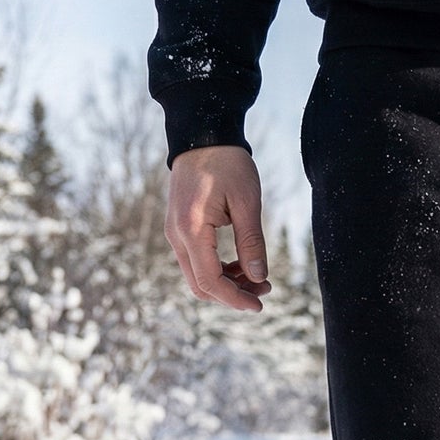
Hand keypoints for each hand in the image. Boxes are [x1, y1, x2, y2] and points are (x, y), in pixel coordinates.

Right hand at [164, 145, 272, 310]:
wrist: (202, 134)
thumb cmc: (227, 163)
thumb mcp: (247, 202)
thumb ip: (252, 243)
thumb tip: (259, 278)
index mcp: (191, 229)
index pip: (210, 281)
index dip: (235, 299)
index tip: (259, 305)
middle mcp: (176, 235)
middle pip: (201, 285)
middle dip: (232, 295)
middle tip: (264, 290)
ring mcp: (175, 232)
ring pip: (198, 276)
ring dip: (227, 284)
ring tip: (257, 277)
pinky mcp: (180, 228)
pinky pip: (196, 261)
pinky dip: (218, 270)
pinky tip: (241, 264)